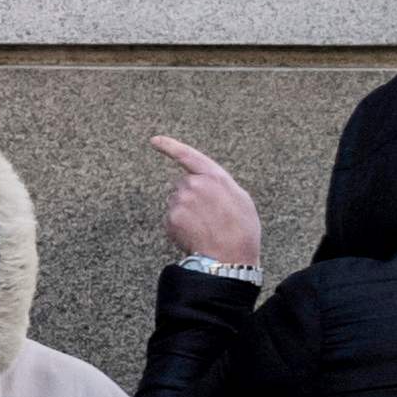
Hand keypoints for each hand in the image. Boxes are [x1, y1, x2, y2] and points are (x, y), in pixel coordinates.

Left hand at [151, 138, 261, 269]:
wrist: (230, 256)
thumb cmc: (241, 229)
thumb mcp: (240, 199)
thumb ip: (219, 185)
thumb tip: (204, 182)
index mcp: (214, 177)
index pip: (188, 156)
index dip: (170, 146)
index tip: (155, 140)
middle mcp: (194, 185)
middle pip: (183, 184)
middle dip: (191, 196)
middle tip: (210, 215)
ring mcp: (180, 201)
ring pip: (176, 202)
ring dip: (185, 211)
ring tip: (205, 226)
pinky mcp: (170, 218)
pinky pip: (171, 218)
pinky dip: (179, 226)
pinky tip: (195, 234)